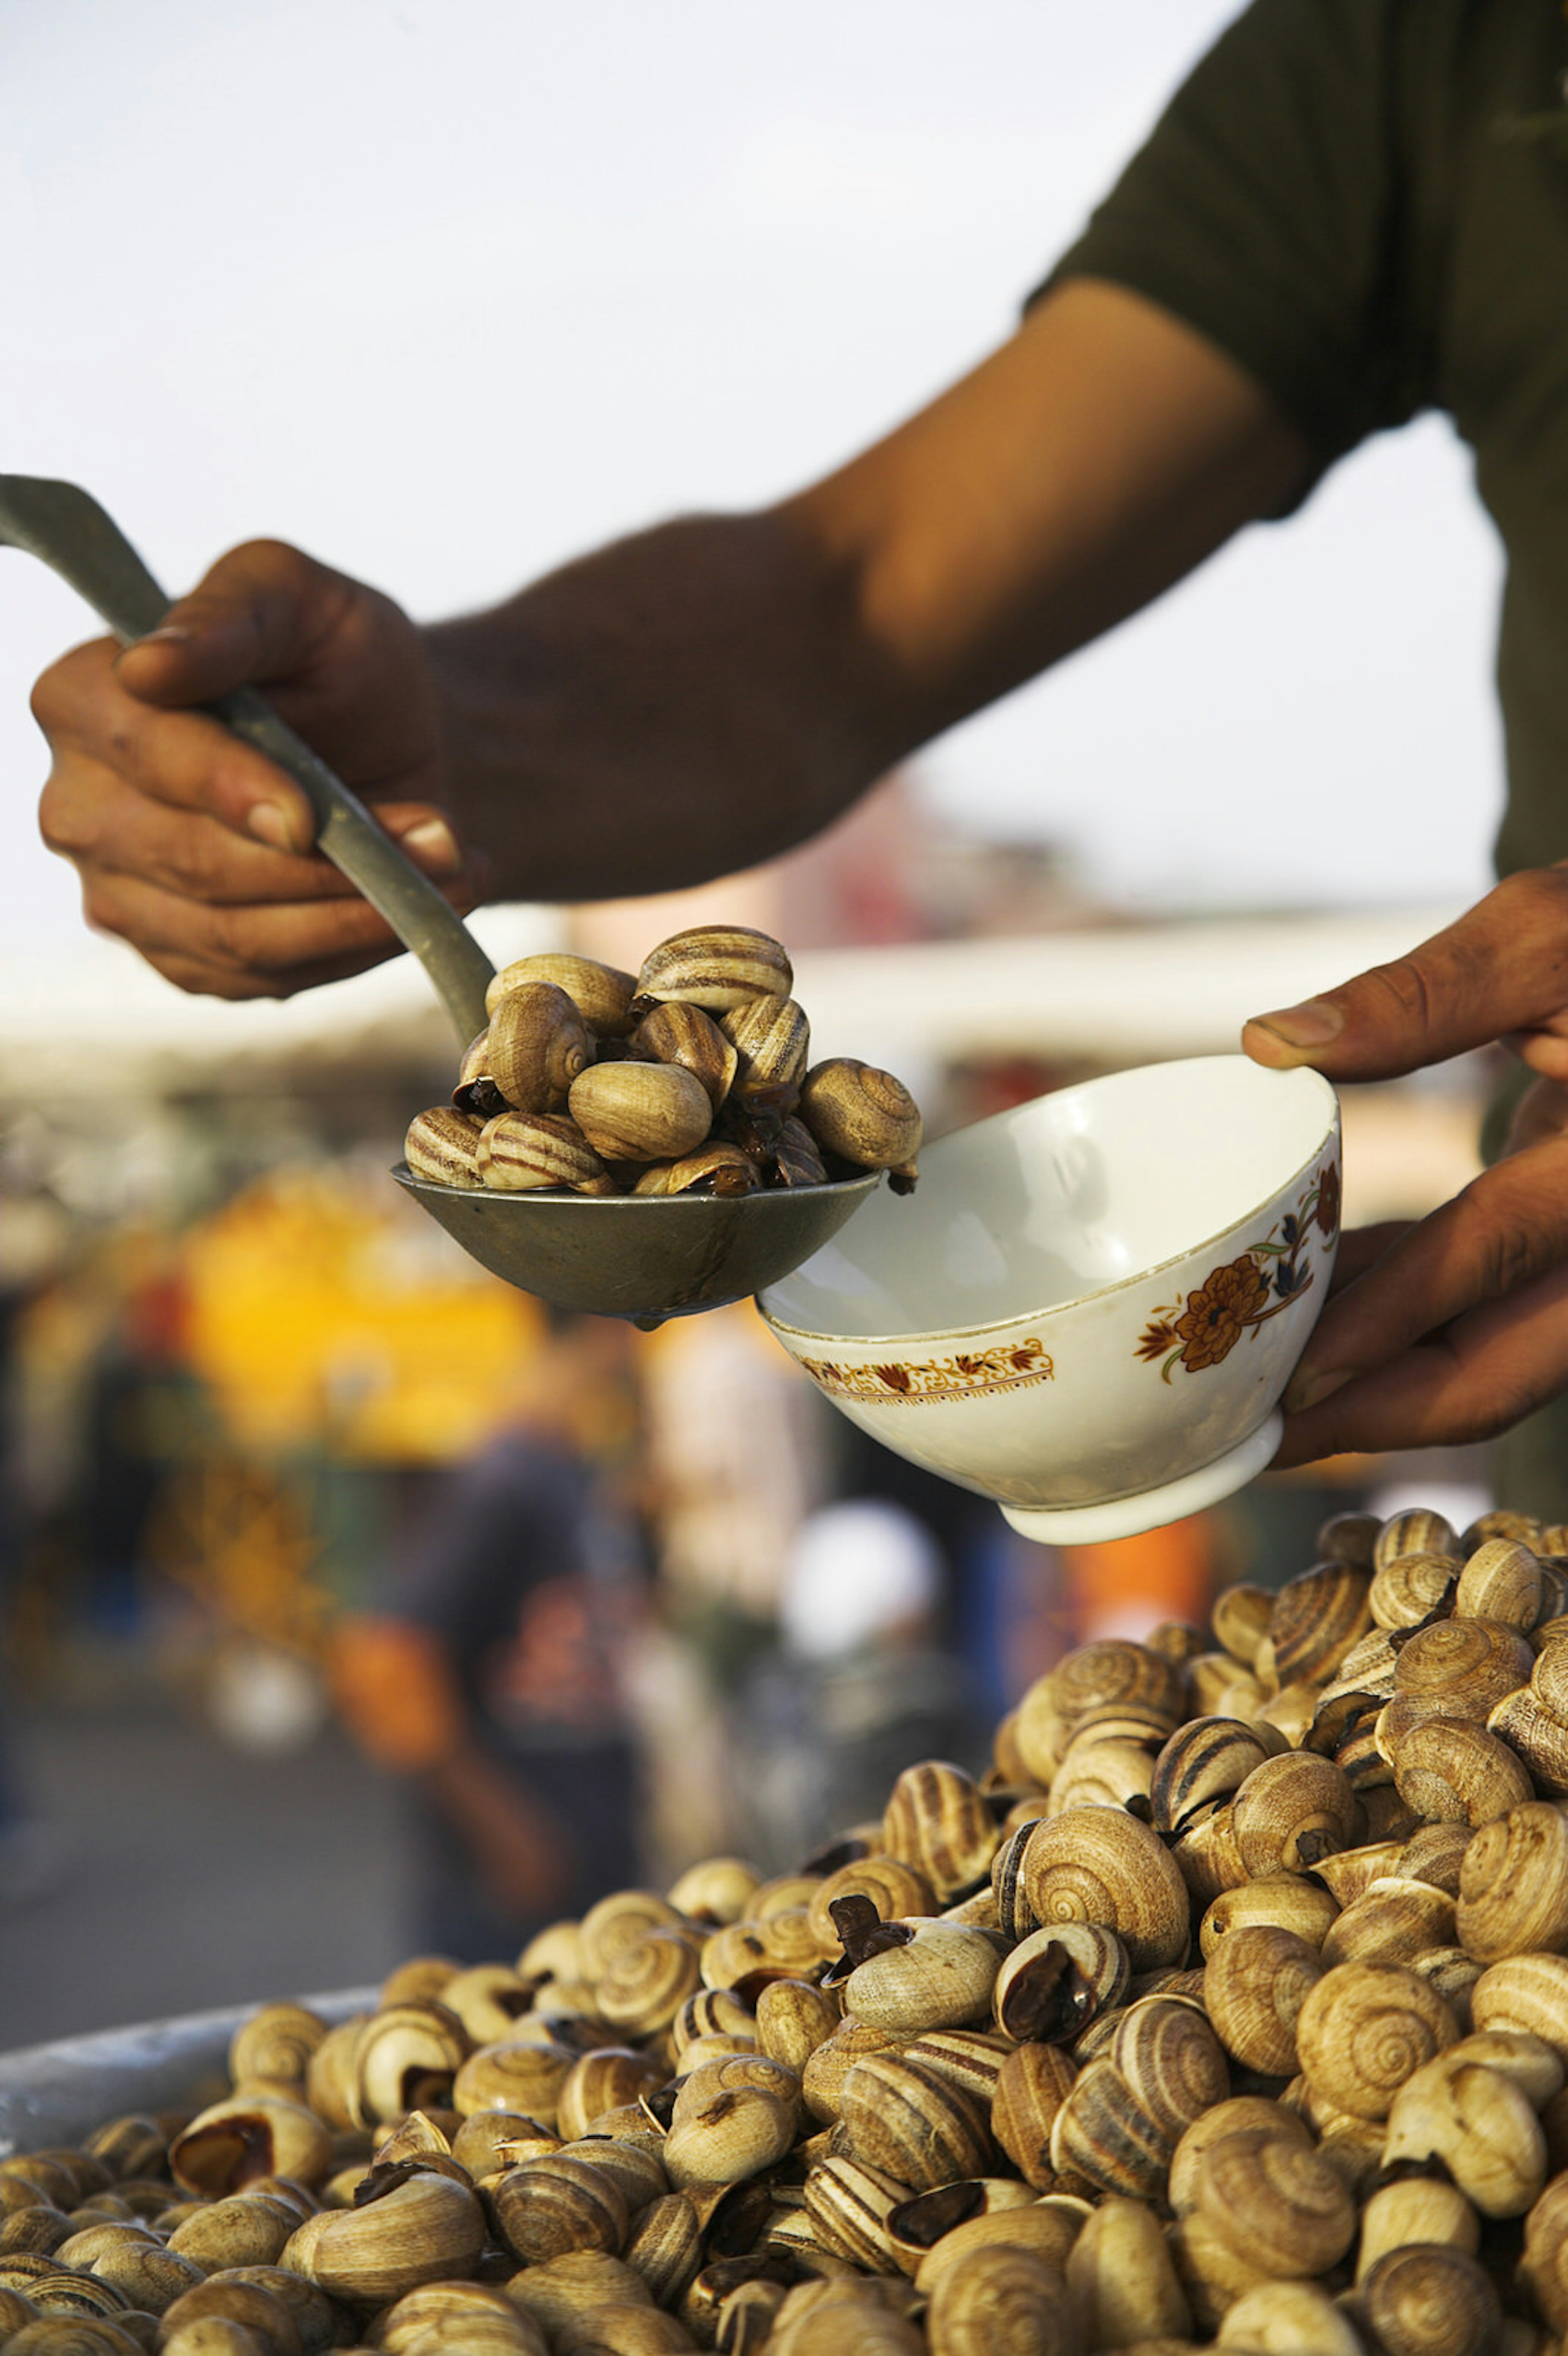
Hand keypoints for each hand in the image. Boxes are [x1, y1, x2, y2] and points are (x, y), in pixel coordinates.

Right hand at [34, 539, 475, 997]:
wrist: (386, 737)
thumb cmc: (332, 655)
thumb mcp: (296, 597)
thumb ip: (228, 616)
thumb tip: (148, 667)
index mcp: (82, 700)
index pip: (145, 756)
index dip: (230, 788)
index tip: (311, 815)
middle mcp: (81, 806)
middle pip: (195, 862)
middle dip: (327, 861)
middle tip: (438, 835)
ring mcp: (122, 894)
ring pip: (236, 936)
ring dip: (358, 912)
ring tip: (449, 866)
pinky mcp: (182, 958)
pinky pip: (266, 977)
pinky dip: (353, 947)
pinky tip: (414, 905)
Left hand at [1241, 867, 1567, 1463]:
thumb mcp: (1556, 933)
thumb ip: (1426, 994)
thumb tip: (1272, 1044)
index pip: (1493, 1252)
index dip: (1390, 1321)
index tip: (1297, 1378)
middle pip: (1504, 1365)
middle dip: (1379, 1413)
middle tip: (1258, 1440)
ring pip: (1493, 1353)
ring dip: (1379, 1376)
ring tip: (1257, 1391)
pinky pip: (1487, 1307)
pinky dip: (1403, 1314)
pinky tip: (1310, 1313)